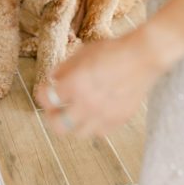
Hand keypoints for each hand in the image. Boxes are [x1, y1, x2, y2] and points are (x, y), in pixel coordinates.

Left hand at [36, 28, 167, 137]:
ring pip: (79, 133)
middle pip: (58, 126)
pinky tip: (92, 114)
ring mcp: (104, 115)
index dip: (41, 94)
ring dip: (72, 123)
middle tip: (54, 109)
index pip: (47, 100)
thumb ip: (64, 69)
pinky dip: (92, 125)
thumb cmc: (111, 51)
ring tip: (73, 113)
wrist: (142, 57)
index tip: (43, 90)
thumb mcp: (81, 54)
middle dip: (52, 118)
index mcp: (75, 85)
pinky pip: (99, 132)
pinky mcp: (119, 120)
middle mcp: (87, 104)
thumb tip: (52, 79)